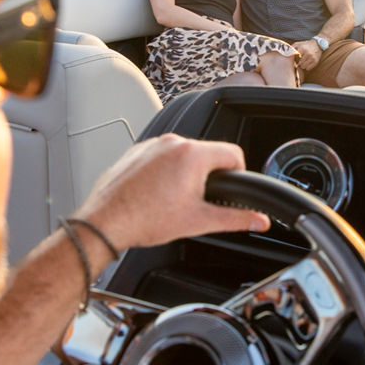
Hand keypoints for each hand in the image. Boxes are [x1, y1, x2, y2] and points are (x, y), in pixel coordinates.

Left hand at [74, 134, 268, 250]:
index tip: (230, 188)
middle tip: (198, 201)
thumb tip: (258, 219)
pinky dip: (165, 171)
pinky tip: (156, 194)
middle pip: (207, 153)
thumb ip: (235, 219)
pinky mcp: (137, 151)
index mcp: (192, 155)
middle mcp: (172, 142)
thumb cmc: (144, 220)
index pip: (232, 153)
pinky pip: (161, 155)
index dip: (238, 173)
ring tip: (174, 200)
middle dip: (208, 176)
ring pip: (183, 154)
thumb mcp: (198, 221)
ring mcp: (152, 145)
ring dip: (186, 173)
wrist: (105, 222)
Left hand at [292, 40, 321, 70]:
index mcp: (303, 48)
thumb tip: (286, 52)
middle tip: (300, 61)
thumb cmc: (306, 44)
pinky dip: (307, 67)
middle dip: (299, 63)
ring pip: (304, 67)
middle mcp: (308, 53)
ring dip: (303, 65)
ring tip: (303, 62)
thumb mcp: (298, 44)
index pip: (296, 58)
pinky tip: (307, 63)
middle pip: (300, 64)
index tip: (295, 59)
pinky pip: (308, 68)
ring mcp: (312, 58)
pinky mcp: (316, 61)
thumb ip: (292, 48)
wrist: (317, 44)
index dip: (295, 60)